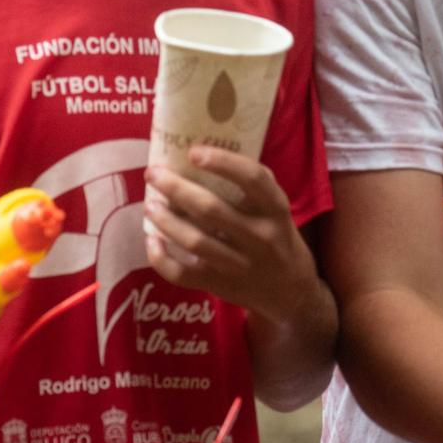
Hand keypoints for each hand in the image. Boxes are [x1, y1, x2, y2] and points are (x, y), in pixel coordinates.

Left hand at [144, 148, 318, 322]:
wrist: (291, 291)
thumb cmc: (276, 237)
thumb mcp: (276, 210)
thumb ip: (250, 188)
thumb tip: (200, 155)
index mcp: (276, 210)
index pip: (253, 180)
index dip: (223, 163)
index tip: (194, 152)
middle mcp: (261, 237)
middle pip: (211, 209)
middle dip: (176, 188)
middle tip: (154, 173)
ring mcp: (240, 265)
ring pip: (194, 241)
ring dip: (166, 220)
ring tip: (150, 204)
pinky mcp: (221, 285)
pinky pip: (183, 274)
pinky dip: (161, 258)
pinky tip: (152, 240)